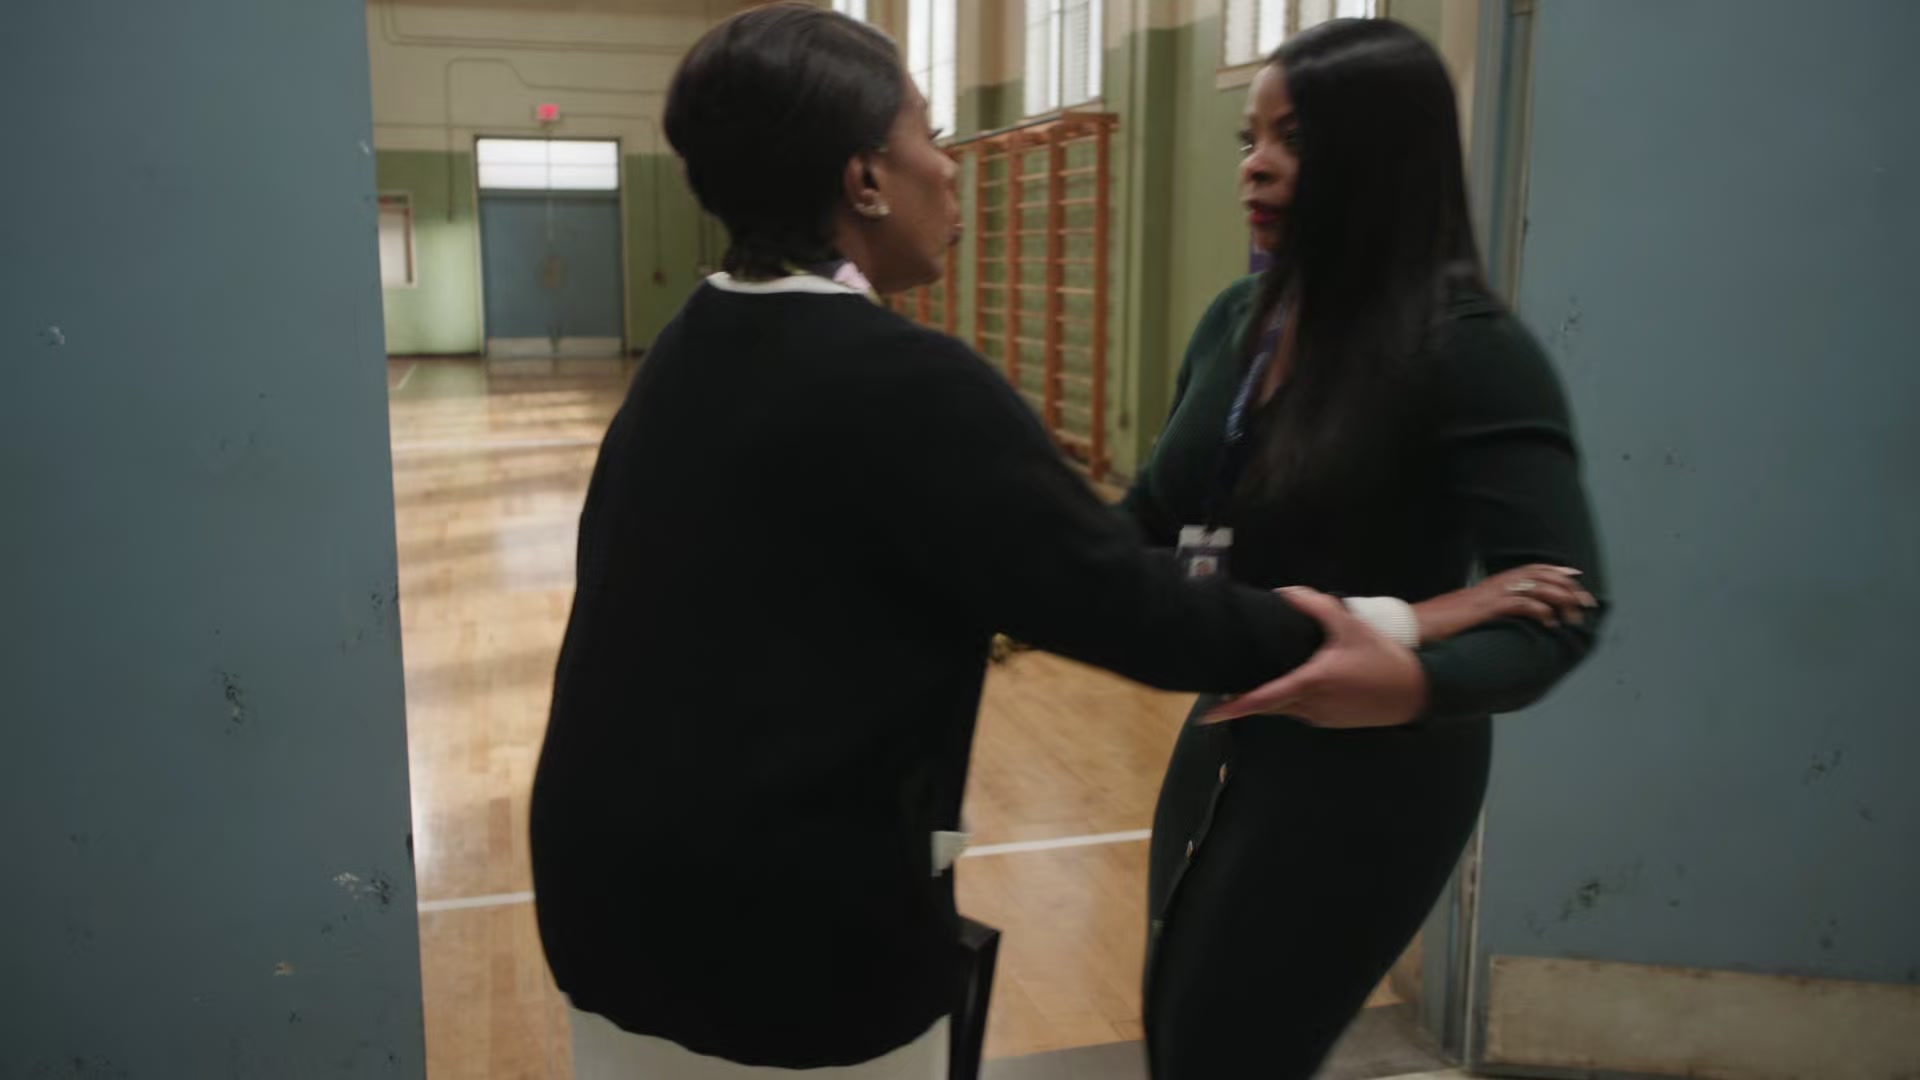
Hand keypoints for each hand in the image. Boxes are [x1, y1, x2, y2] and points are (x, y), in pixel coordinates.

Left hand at [1203, 588, 1426, 728]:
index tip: (1209, 714)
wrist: (1415, 692)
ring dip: (1269, 700)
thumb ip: (1316, 606)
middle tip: (1222, 690)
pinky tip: (1291, 685)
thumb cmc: (1381, 657)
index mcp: (1310, 682)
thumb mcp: (1350, 625)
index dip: (1234, 708)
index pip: (1264, 699)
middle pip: (1267, 706)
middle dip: (1244, 701)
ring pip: (1284, 710)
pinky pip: (1300, 712)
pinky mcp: (1329, 722)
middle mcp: (1310, 705)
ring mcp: (1320, 717)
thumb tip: (1286, 593)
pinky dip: (1289, 702)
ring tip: (1255, 680)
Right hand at [1412, 564, 1594, 642]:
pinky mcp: (1487, 608)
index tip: (1574, 577)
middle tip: (1585, 602)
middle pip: (1539, 575)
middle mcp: (1492, 585)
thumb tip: (1494, 622)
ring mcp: (1490, 596)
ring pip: (1536, 588)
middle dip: (1567, 587)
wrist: (1412, 626)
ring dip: (1560, 601)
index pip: (1528, 569)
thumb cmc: (1433, 626)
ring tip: (1573, 617)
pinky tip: (1550, 623)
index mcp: (1488, 585)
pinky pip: (1522, 604)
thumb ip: (1482, 614)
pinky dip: (1541, 611)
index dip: (1554, 571)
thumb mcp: (1463, 617)